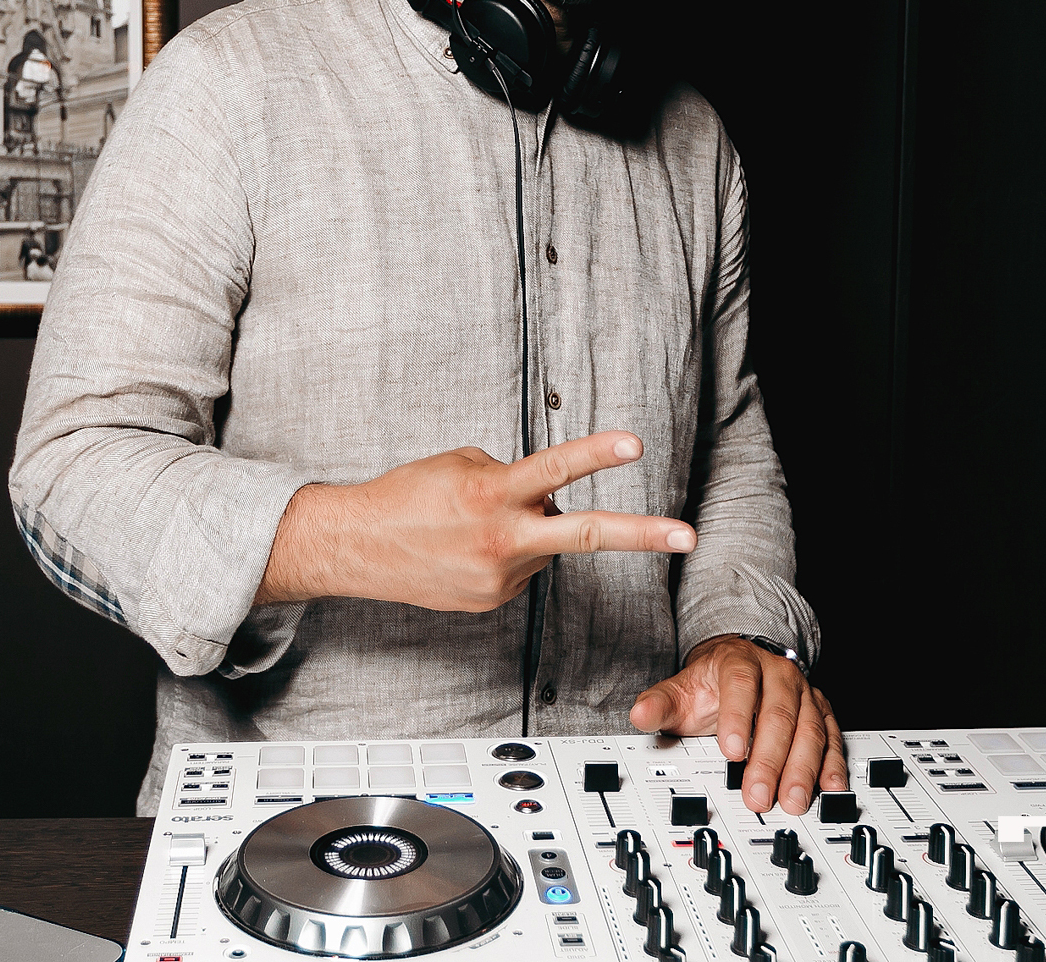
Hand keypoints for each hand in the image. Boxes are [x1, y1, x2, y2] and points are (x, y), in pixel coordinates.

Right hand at [256, 432, 696, 611]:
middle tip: (688, 535)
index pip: (556, 468)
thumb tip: (547, 497)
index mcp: (493, 494)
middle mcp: (503, 539)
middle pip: (585, 534)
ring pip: (546, 545)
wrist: (357, 546)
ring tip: (476, 523)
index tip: (635, 444)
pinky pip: (522, 568)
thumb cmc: (407, 494)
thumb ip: (513, 477)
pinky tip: (469, 549)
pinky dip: (508, 552)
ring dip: (530, 528)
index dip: (597, 453)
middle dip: (643, 535)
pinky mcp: (493, 601)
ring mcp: (500, 577)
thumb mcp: (463, 464)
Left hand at [629, 634, 846, 813]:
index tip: (732, 751)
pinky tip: (829, 787)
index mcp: (741, 662)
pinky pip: (832, 737)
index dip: (738, 716)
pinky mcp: (821, 712)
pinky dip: (833, 763)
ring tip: (792, 800)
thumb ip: (661, 704)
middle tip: (758, 794)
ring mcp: (803, 693)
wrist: (741, 665)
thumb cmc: (712, 685)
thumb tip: (639, 715)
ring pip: (809, 727)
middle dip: (770, 757)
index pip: (741, 684)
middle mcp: (777, 674)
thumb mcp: (683, 690)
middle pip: (779, 713)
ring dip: (803, 767)